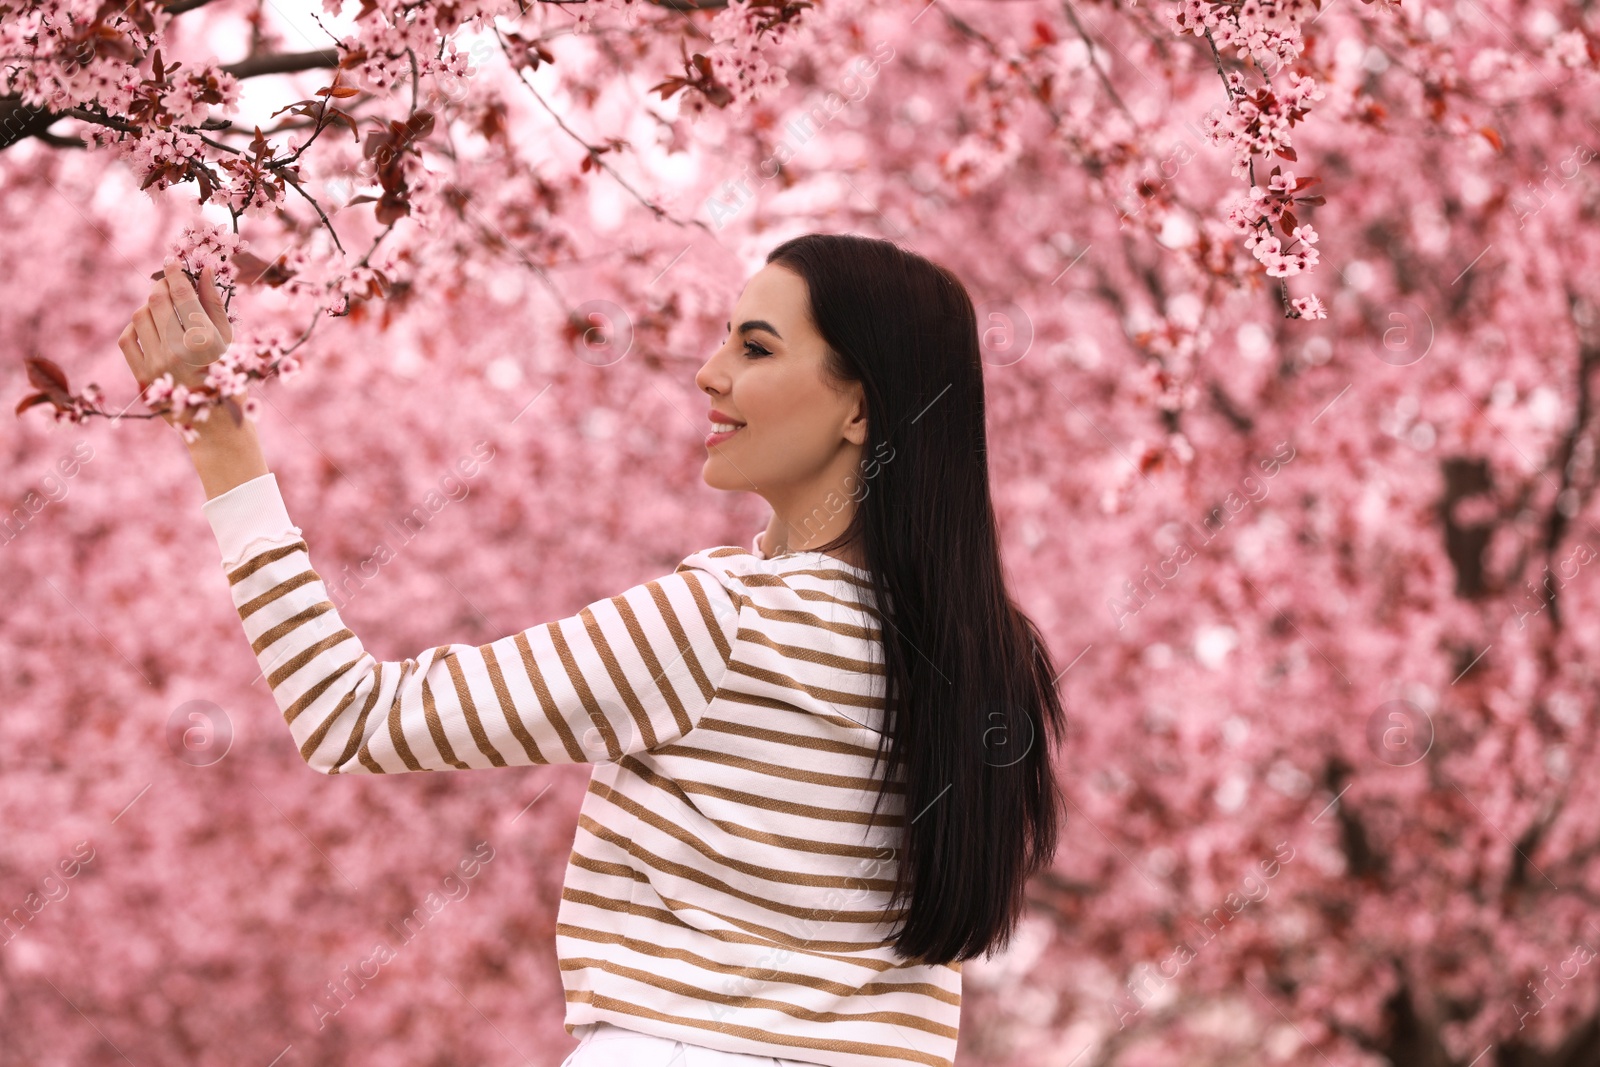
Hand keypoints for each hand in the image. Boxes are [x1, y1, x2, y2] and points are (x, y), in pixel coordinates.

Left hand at [118, 258, 233, 425]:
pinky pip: (127, 339)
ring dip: (149, 306)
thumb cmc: (228, 378)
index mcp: (204, 342)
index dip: (175, 273)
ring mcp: (155, 365)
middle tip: (167, 281)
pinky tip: (150, 327)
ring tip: (163, 308)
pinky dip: (136, 327)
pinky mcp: (140, 377)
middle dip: (161, 286)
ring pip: (140, 316)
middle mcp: (177, 352)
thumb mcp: (229, 341)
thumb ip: (215, 304)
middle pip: (157, 301)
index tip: (172, 261)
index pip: (182, 295)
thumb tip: (204, 271)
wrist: (214, 425)